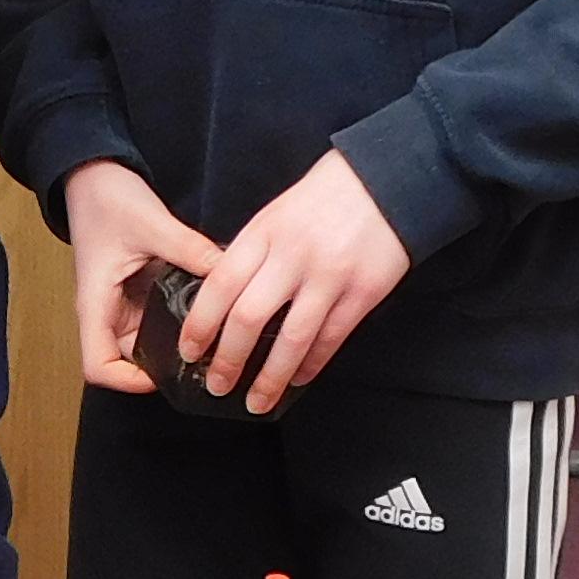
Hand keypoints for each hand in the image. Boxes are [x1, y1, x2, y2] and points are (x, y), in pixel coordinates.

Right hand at [61, 159, 223, 397]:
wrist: (92, 175)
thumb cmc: (106, 199)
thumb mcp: (152, 224)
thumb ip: (189, 250)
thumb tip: (228, 272)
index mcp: (95, 303)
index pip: (98, 367)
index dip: (129, 382)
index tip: (166, 373)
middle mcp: (106, 311)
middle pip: (126, 362)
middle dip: (163, 366)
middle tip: (207, 359)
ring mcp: (120, 304)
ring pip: (145, 343)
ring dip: (172, 346)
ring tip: (213, 342)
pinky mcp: (134, 292)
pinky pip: (154, 320)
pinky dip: (177, 323)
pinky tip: (206, 314)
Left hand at [190, 153, 411, 410]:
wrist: (388, 178)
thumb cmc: (328, 195)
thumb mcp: (278, 212)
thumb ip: (254, 252)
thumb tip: (226, 297)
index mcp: (265, 232)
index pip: (220, 284)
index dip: (200, 323)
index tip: (189, 349)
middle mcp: (293, 256)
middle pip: (249, 318)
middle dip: (228, 359)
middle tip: (216, 385)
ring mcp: (330, 276)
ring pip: (292, 340)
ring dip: (270, 378)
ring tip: (257, 401)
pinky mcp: (363, 293)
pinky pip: (331, 339)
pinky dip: (311, 365)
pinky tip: (298, 379)